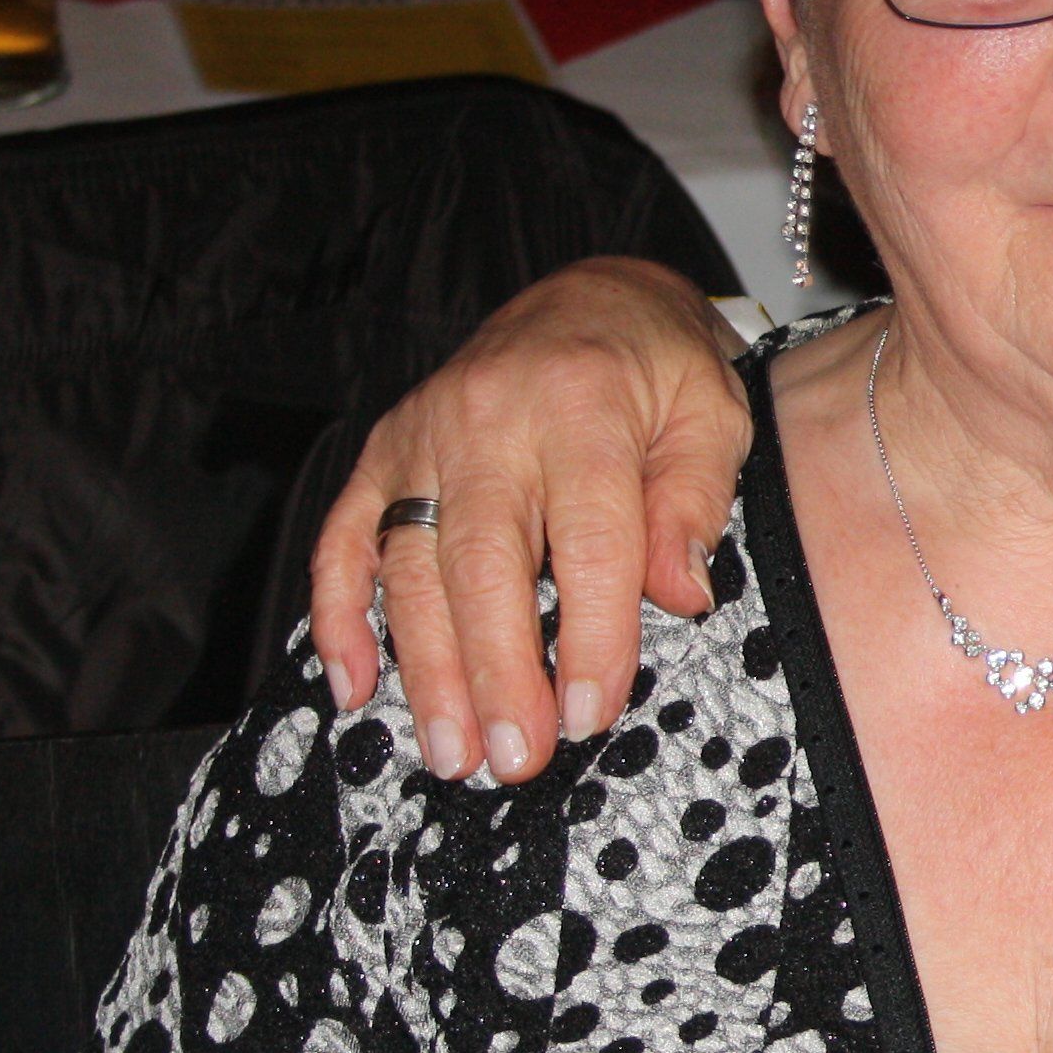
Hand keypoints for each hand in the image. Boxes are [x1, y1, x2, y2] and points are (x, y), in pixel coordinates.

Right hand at [310, 259, 753, 783]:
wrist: (592, 296)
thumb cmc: (660, 367)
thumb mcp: (713, 414)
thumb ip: (695, 500)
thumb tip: (681, 593)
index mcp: (583, 405)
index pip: (588, 537)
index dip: (590, 632)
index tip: (593, 711)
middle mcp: (488, 419)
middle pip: (482, 561)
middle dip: (496, 671)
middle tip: (513, 757)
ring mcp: (422, 437)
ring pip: (408, 565)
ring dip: (426, 668)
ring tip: (452, 752)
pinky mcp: (381, 453)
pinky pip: (343, 539)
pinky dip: (339, 616)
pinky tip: (354, 688)